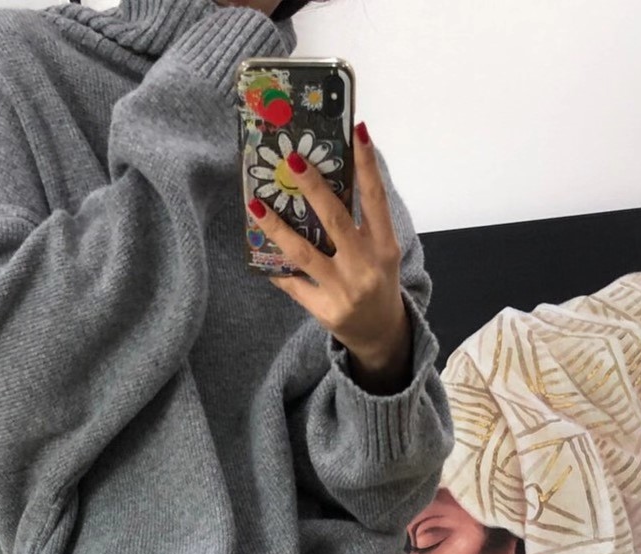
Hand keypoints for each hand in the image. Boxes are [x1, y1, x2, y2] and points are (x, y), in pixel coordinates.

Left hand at [250, 123, 412, 391]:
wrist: (381, 335)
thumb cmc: (377, 282)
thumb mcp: (381, 252)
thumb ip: (363, 222)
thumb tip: (334, 178)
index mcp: (384, 247)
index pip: (376, 199)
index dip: (368, 166)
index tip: (358, 132)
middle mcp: (365, 266)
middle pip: (335, 220)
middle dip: (312, 188)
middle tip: (291, 161)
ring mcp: (343, 290)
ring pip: (304, 252)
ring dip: (276, 226)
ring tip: (256, 204)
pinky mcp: (324, 309)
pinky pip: (293, 283)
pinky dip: (276, 267)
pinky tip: (259, 250)